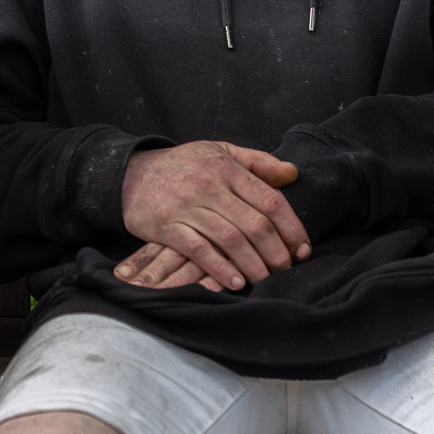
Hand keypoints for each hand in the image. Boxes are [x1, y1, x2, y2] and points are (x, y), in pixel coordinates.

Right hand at [118, 141, 310, 291]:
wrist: (129, 173)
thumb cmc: (182, 165)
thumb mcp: (218, 152)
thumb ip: (257, 162)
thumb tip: (293, 174)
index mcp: (226, 168)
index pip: (271, 200)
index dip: (293, 228)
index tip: (303, 248)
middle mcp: (208, 185)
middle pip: (255, 225)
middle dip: (278, 253)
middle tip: (287, 269)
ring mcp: (186, 206)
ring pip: (232, 240)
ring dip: (255, 266)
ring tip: (266, 280)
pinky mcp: (166, 226)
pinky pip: (199, 251)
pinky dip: (220, 269)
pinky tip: (235, 281)